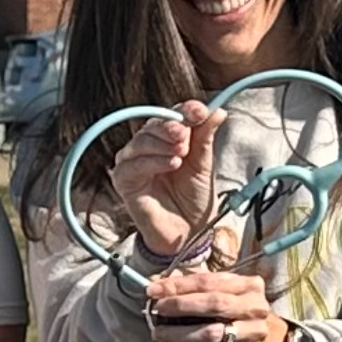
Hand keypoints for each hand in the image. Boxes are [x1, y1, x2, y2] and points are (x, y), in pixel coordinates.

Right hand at [108, 101, 231, 255]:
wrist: (188, 231)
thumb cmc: (194, 198)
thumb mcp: (204, 164)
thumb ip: (205, 137)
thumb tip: (217, 111)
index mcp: (167, 138)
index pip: (172, 115)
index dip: (184, 110)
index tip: (200, 111)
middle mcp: (148, 146)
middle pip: (153, 125)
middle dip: (171, 127)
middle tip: (186, 136)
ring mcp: (133, 162)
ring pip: (141, 141)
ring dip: (162, 144)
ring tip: (182, 154)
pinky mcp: (123, 180)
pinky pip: (132, 165)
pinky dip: (152, 162)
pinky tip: (171, 164)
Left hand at [145, 265, 283, 341]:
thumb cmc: (236, 313)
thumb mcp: (222, 293)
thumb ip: (194, 288)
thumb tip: (157, 286)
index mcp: (249, 285)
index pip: (210, 281)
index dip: (179, 285)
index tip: (153, 290)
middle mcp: (255, 307)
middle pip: (214, 304)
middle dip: (181, 306)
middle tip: (156, 310)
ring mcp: (253, 333)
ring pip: (210, 334)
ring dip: (177, 335)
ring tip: (157, 334)